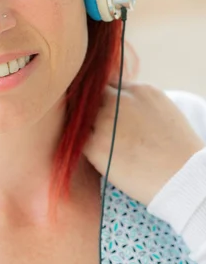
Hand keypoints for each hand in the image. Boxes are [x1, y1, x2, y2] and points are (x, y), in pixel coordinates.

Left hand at [82, 83, 204, 205]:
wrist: (185, 179)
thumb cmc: (178, 150)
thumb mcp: (163, 111)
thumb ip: (138, 102)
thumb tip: (117, 103)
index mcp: (140, 90)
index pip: (109, 85)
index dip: (105, 99)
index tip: (105, 112)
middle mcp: (120, 100)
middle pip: (92, 95)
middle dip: (90, 108)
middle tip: (94, 126)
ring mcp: (105, 121)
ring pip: (82, 116)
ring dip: (85, 127)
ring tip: (99, 142)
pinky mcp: (96, 145)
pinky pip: (78, 140)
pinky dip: (84, 146)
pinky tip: (97, 156)